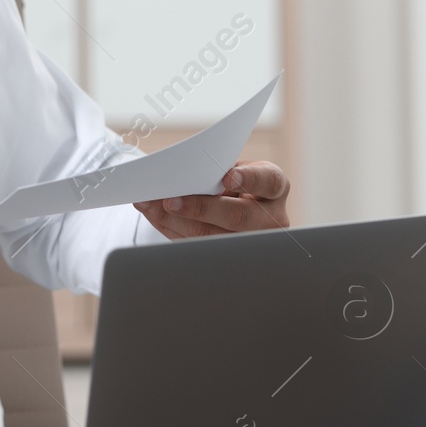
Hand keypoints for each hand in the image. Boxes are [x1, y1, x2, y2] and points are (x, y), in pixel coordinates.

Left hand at [134, 160, 290, 239]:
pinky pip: (198, 246)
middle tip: (170, 201)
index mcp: (274, 188)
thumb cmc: (233, 181)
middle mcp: (271, 218)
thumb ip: (215, 171)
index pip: (268, 182)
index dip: (248, 179)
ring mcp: (252, 241)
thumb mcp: (233, 170)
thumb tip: (178, 174)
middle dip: (200, 208)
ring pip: (214, 237)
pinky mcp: (230, 256)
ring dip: (176, 222)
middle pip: (238, 216)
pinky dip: (171, 230)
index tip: (228, 177)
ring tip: (151, 206)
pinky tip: (154, 216)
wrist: (238, 204)